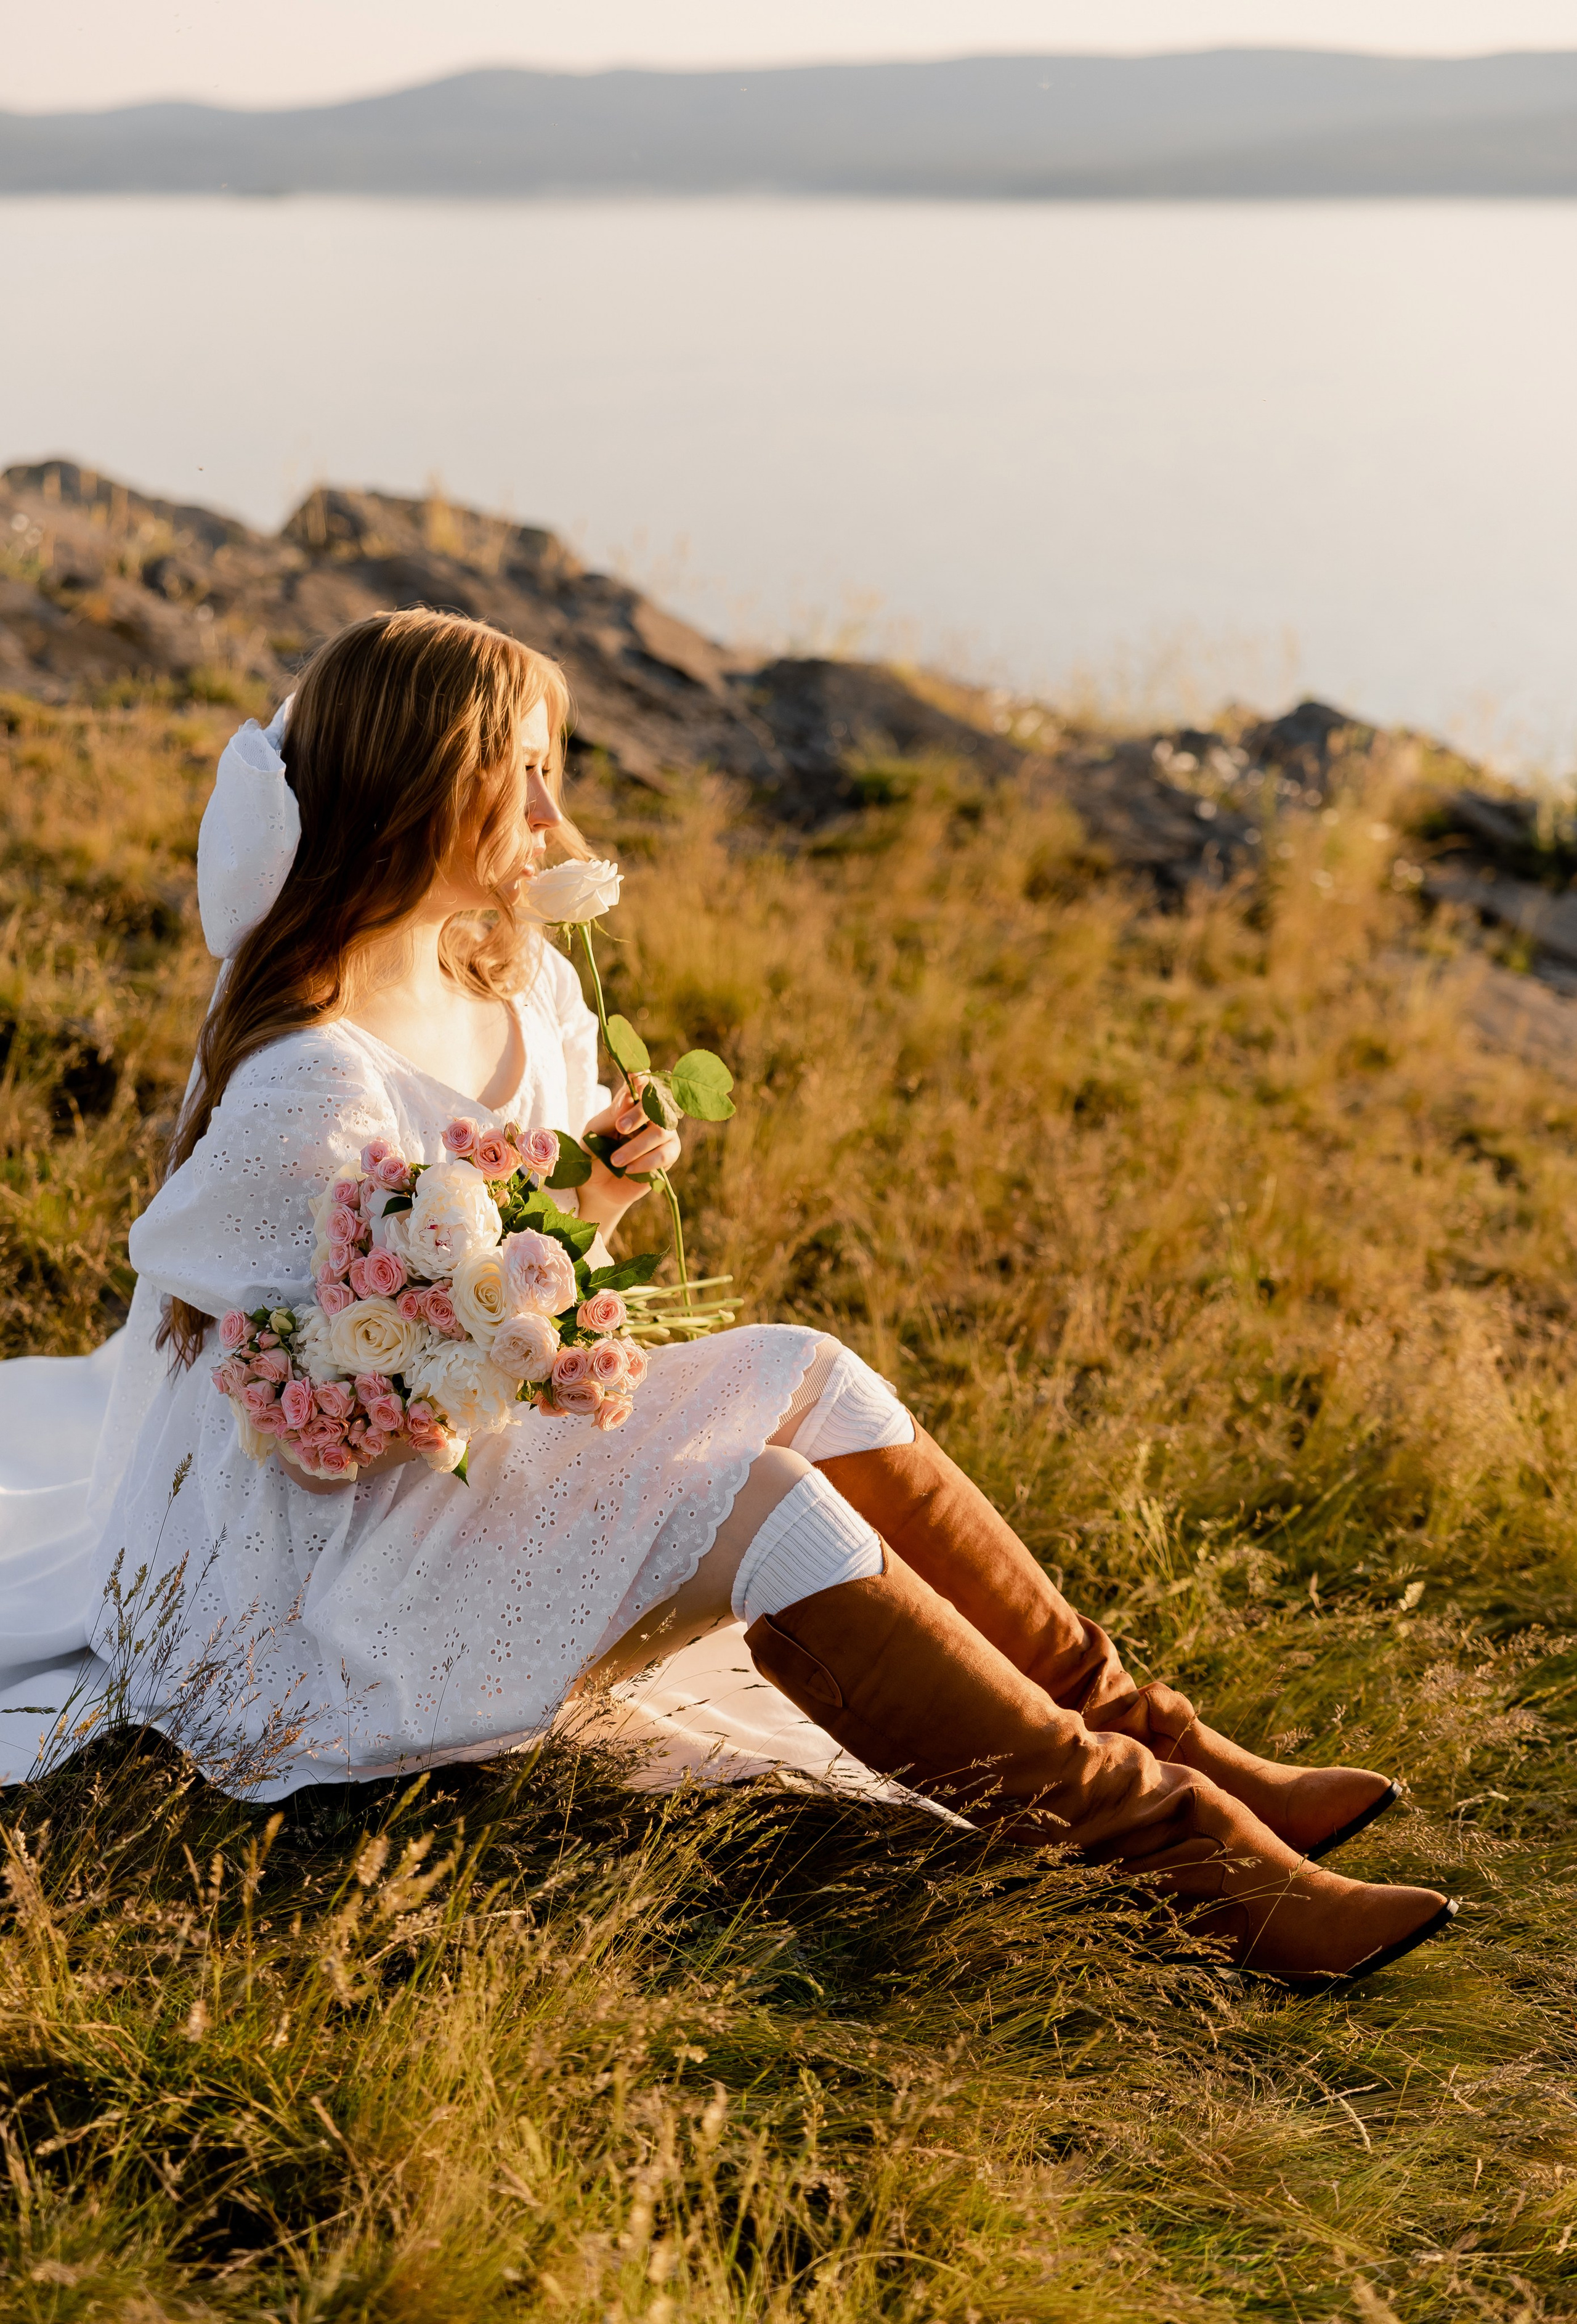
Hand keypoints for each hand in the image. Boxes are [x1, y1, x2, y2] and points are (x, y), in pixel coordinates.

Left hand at [577, 1078, 681, 1232]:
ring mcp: (662, 1134)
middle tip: (620, 1128)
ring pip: (661, 1132)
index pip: (641, 1085)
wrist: (596, 1186)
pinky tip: (629, 1169)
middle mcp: (650, 1115)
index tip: (635, 1077)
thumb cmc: (594, 1152)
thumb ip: (613, 1113)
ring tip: (615, 1161)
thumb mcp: (595, 1131)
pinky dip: (646, 1162)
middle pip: (656, 1105)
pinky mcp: (669, 1155)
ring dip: (637, 1146)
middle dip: (638, 1114)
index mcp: (630, 1103)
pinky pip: (665, 1155)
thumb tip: (629, 1095)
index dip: (641, 1080)